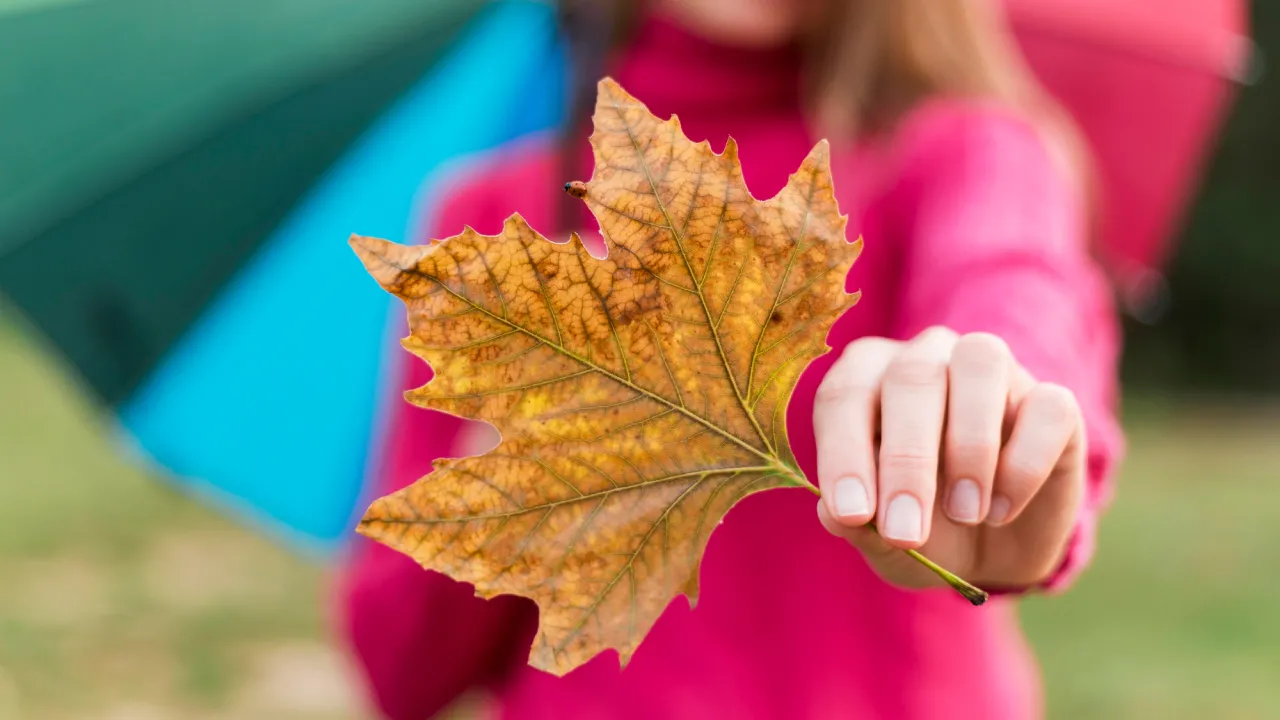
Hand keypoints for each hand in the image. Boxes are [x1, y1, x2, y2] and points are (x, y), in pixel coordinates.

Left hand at [814, 327, 1085, 590]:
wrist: (991, 548)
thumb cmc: (920, 525)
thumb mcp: (881, 539)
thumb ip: (856, 523)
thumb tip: (832, 513)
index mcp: (866, 378)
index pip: (845, 396)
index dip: (843, 452)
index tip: (852, 515)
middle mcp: (925, 357)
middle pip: (912, 377)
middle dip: (906, 461)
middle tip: (906, 532)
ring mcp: (993, 371)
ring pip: (981, 363)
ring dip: (969, 445)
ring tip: (964, 514)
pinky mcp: (1052, 401)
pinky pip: (1047, 406)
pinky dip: (1024, 465)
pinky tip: (1002, 510)